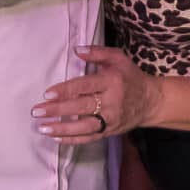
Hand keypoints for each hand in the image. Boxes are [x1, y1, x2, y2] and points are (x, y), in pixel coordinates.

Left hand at [31, 45, 163, 145]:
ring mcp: (111, 119)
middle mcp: (112, 102)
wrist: (152, 101)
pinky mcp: (110, 131)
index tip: (47, 94)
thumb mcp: (119, 59)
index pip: (85, 86)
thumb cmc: (131, 78)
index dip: (65, 90)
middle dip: (57, 110)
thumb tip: (77, 50)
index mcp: (112, 82)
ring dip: (62, 128)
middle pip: (81, 107)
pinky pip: (90, 137)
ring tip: (43, 128)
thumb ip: (98, 53)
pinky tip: (56, 138)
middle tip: (37, 111)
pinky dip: (73, 139)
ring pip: (84, 126)